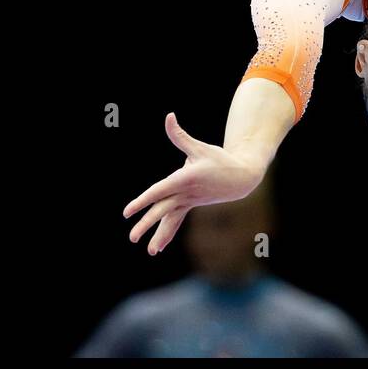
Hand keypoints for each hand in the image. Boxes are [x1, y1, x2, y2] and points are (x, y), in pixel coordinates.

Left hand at [122, 113, 264, 254]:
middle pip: (162, 210)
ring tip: (150, 252)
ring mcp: (189, 202)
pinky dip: (167, 233)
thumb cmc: (218, 159)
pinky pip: (176, 221)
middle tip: (131, 238)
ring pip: (170, 220)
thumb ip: (179, 135)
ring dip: (159, 235)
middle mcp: (185, 193)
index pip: (158, 191)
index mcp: (185, 178)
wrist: (240, 177)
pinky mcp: (190, 205)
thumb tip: (169, 116)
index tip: (127, 212)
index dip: (142, 201)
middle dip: (146, 224)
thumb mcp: (198, 147)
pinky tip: (158, 247)